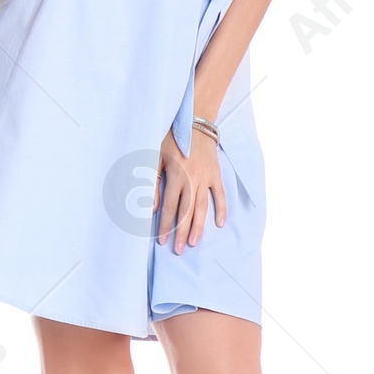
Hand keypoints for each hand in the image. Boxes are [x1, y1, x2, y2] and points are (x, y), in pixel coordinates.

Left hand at [155, 125, 225, 253]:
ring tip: (193, 242)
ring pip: (202, 207)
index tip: (162, 241)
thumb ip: (153, 182)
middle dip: (181, 233)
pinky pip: (220, 195)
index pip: (169, 207)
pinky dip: (221, 209)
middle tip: (178, 250)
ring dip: (198, 226)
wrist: (195, 123)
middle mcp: (192, 179)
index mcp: (175, 176)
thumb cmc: (171, 140)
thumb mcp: (155, 157)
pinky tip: (219, 223)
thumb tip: (153, 207)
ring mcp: (206, 178)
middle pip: (186, 212)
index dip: (165, 226)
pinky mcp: (216, 174)